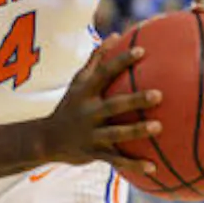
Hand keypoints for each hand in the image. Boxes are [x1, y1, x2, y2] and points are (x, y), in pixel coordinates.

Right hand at [42, 44, 163, 176]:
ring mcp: (89, 134)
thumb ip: (95, 60)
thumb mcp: (77, 82)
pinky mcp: (92, 153)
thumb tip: (115, 35)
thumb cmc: (69, 106)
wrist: (44, 140)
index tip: (142, 51)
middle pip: (113, 105)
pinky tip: (153, 167)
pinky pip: (115, 160)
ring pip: (115, 134)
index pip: (104, 73)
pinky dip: (133, 164)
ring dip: (136, 131)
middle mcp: (87, 112)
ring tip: (158, 128)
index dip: (121, 61)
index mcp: (85, 93)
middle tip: (159, 95)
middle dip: (134, 100)